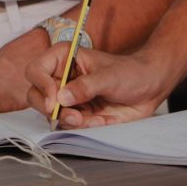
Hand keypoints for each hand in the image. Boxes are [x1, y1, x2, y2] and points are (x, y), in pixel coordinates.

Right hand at [27, 45, 168, 127]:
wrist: (151, 88)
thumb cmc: (130, 73)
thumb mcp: (108, 77)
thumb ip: (84, 87)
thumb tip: (61, 98)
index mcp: (62, 59)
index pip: (35, 70)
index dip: (41, 85)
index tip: (55, 100)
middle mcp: (60, 78)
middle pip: (35, 94)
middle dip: (51, 109)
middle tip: (72, 116)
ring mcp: (67, 97)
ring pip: (50, 113)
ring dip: (69, 120)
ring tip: (92, 119)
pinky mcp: (77, 112)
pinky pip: (68, 124)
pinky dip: (83, 126)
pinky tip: (100, 120)